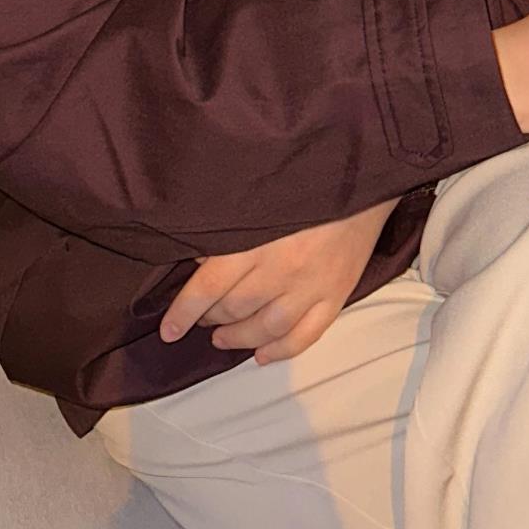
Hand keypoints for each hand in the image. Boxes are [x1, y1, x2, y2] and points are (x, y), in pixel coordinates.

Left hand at [159, 196, 399, 364]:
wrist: (361, 173)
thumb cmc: (303, 176)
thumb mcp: (254, 191)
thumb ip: (226, 224)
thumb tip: (200, 256)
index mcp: (256, 241)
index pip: (209, 287)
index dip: (184, 312)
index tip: (168, 330)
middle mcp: (282, 270)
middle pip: (235, 309)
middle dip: (209, 319)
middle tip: (199, 320)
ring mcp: (312, 287)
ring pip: (267, 329)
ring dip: (239, 338)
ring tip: (221, 338)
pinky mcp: (337, 295)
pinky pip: (306, 336)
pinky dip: (281, 351)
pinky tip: (262, 355)